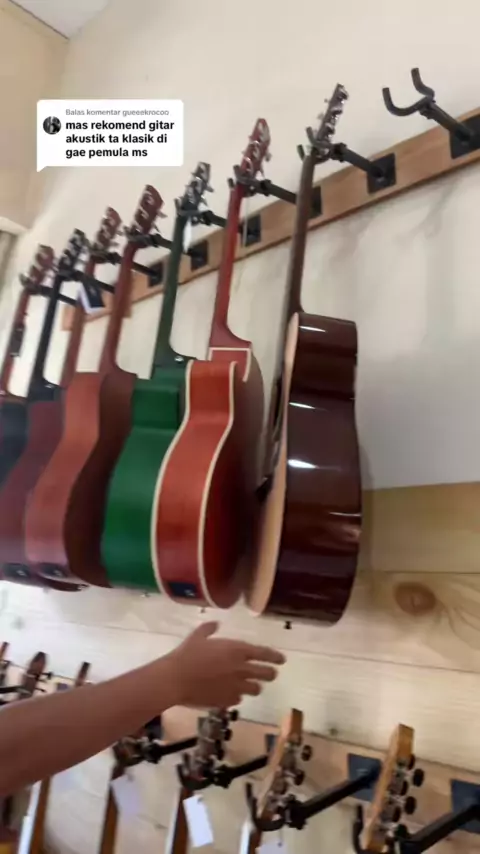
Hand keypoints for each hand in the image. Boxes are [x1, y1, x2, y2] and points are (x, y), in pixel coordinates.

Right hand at [164, 622, 284, 707]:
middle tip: (271, 673)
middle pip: (266, 674)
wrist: (175, 680)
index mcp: (237, 650)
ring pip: (255, 689)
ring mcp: (235, 687)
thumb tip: (216, 624)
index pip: (264, 653)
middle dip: (270, 673)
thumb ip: (209, 629)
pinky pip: (238, 700)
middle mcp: (241, 669)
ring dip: (255, 686)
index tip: (282, 660)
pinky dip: (237, 696)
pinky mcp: (227, 701)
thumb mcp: (197, 636)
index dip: (275, 656)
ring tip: (251, 685)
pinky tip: (231, 694)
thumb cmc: (186, 655)